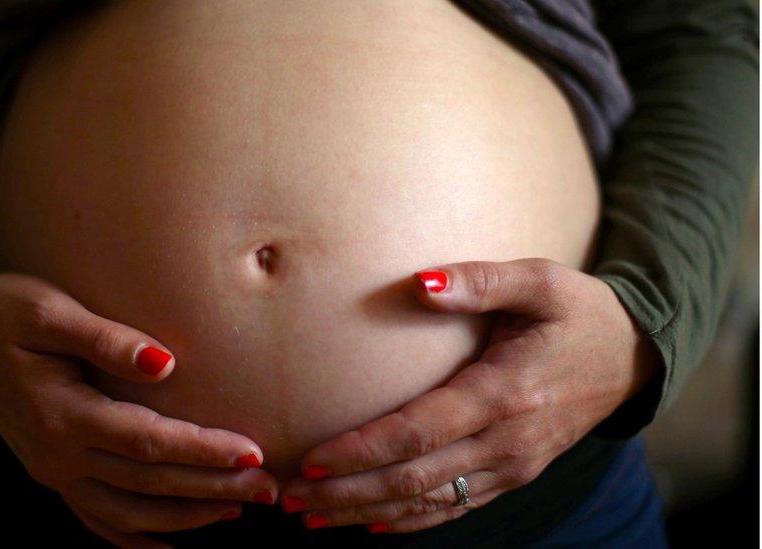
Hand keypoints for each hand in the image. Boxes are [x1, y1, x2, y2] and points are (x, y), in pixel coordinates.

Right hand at [0, 273, 278, 547]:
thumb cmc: (9, 314)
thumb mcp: (49, 312)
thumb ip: (105, 339)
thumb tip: (165, 364)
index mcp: (61, 415)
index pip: (147, 442)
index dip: (202, 450)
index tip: (252, 452)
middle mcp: (58, 456)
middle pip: (149, 483)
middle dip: (212, 487)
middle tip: (268, 488)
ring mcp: (55, 474)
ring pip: (131, 513)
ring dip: (188, 515)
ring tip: (240, 508)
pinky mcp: (56, 477)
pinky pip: (102, 520)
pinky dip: (144, 534)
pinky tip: (180, 534)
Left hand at [278, 258, 659, 533]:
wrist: (633, 357)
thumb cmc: (578, 312)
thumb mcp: (540, 280)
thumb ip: (480, 281)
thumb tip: (421, 282)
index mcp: (504, 392)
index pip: (418, 433)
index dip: (361, 451)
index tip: (310, 459)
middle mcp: (506, 440)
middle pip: (414, 479)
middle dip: (348, 493)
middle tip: (291, 498)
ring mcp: (513, 465)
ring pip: (430, 502)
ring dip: (367, 513)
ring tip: (313, 517)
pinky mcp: (515, 474)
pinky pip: (456, 508)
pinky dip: (411, 522)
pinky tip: (372, 526)